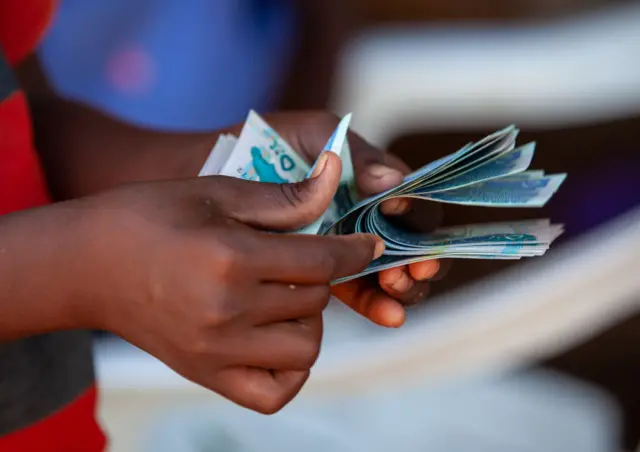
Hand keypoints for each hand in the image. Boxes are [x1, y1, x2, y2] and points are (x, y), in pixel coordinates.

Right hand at [63, 153, 380, 412]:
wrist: (86, 265)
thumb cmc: (148, 216)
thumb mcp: (215, 192)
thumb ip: (283, 196)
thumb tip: (335, 172)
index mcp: (230, 259)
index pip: (321, 260)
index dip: (354, 248)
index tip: (368, 243)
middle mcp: (226, 312)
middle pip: (316, 301)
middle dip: (322, 275)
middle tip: (303, 258)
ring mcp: (216, 351)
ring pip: (306, 347)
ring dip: (309, 319)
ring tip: (285, 295)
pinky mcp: (206, 374)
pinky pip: (276, 391)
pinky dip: (291, 368)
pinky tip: (277, 338)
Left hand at [243, 112, 448, 327]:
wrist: (208, 176)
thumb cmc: (264, 143)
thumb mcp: (313, 134)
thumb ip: (354, 153)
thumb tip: (393, 181)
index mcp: (368, 180)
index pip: (409, 200)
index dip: (416, 212)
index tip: (400, 217)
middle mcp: (362, 214)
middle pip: (408, 242)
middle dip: (416, 257)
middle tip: (412, 268)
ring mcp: (343, 245)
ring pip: (389, 271)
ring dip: (401, 284)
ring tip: (395, 288)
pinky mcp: (321, 273)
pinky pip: (358, 290)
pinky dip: (376, 302)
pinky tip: (387, 314)